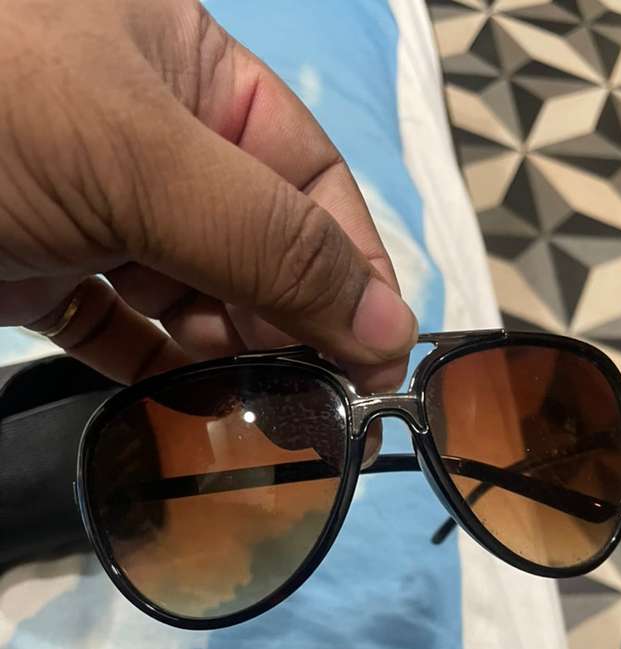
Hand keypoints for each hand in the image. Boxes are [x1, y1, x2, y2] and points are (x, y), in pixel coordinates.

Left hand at [0, 0, 416, 391]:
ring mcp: (94, 210)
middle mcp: (150, 137)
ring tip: (256, 417)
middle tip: (316, 405)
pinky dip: (158, 375)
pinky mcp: (44, 274)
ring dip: (228, 358)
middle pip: (256, 244)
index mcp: (189, 71)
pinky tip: (186, 412)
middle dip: (291, 323)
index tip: (379, 359)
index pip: (306, 176)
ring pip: (194, 297)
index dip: (352, 266)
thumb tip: (390, 327)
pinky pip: (124, 332)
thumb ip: (273, 240)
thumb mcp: (143, 156)